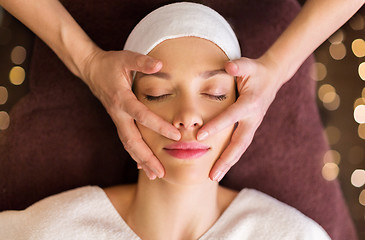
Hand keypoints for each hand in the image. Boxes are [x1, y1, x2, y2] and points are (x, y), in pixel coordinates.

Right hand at [81, 48, 180, 179]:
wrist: (91, 70)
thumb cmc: (111, 64)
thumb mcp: (126, 58)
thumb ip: (142, 62)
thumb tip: (161, 64)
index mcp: (122, 99)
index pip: (142, 116)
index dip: (158, 126)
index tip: (175, 136)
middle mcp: (119, 114)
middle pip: (132, 141)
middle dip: (146, 157)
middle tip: (161, 172)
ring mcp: (117, 120)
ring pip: (128, 145)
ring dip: (141, 160)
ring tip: (155, 175)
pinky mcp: (119, 122)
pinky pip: (126, 141)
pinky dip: (135, 155)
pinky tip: (144, 166)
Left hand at [197, 55, 284, 181]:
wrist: (273, 77)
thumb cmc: (256, 71)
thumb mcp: (248, 65)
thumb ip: (239, 66)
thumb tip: (228, 66)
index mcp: (250, 103)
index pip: (230, 117)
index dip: (215, 127)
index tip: (199, 138)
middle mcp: (253, 118)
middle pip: (239, 143)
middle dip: (226, 160)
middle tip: (212, 175)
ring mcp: (253, 125)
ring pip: (240, 148)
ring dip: (228, 163)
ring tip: (214, 177)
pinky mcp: (250, 128)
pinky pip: (240, 145)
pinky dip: (231, 157)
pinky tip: (220, 166)